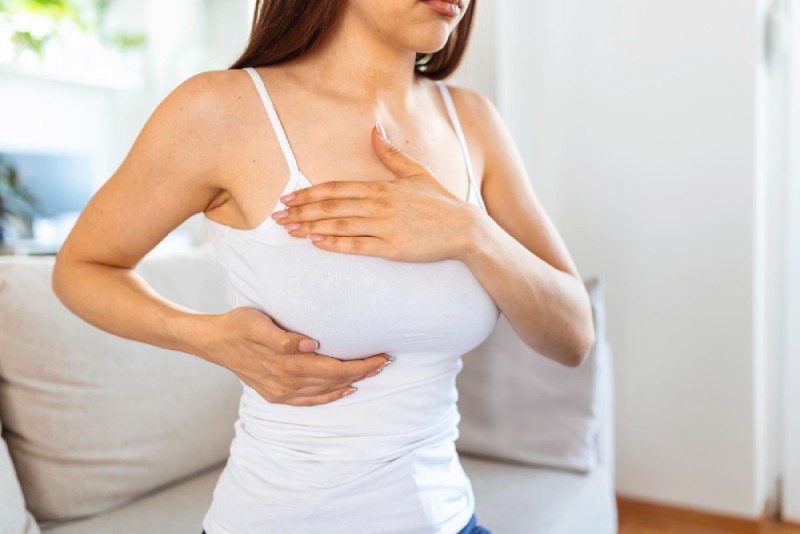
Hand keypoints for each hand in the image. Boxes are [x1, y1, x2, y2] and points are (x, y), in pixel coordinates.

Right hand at [202, 307, 393, 405]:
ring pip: (325, 392)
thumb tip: (310, 344)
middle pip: (335, 380)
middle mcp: (287, 382)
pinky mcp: (276, 395)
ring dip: (350, 383)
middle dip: (362, 372)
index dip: (360, 364)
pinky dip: (330, 398)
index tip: (381, 355)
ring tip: (371, 373)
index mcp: (287, 363)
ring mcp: (281, 392)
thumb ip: (282, 336)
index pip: (335, 367)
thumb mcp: (257, 322)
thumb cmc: (239, 324)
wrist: (214, 342)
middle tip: (385, 361)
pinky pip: (309, 402)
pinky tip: (344, 391)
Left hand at [271, 121, 479, 262]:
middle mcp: (379, 205)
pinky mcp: (392, 248)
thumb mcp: (416, 172)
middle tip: (276, 215)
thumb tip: (374, 130)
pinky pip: (357, 245)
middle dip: (301, 210)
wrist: (465, 229)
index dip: (310, 192)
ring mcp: (385, 227)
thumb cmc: (440, 202)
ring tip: (289, 229)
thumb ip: (391, 154)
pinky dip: (335, 244)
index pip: (337, 188)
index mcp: (382, 187)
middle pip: (332, 206)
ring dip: (311, 226)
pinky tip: (316, 242)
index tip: (289, 197)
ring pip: (339, 225)